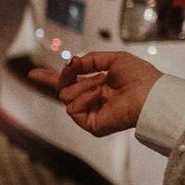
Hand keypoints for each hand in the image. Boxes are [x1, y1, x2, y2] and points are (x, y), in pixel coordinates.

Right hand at [28, 51, 159, 136]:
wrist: (151, 94)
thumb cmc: (141, 77)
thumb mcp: (114, 59)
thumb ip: (91, 60)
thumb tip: (74, 63)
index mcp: (98, 86)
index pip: (70, 83)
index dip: (51, 78)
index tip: (33, 73)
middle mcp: (92, 100)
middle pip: (62, 89)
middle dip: (64, 75)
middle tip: (73, 66)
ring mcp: (91, 113)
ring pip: (65, 96)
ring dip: (82, 85)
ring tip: (102, 84)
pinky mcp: (90, 124)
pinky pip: (72, 108)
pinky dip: (84, 97)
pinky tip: (100, 95)